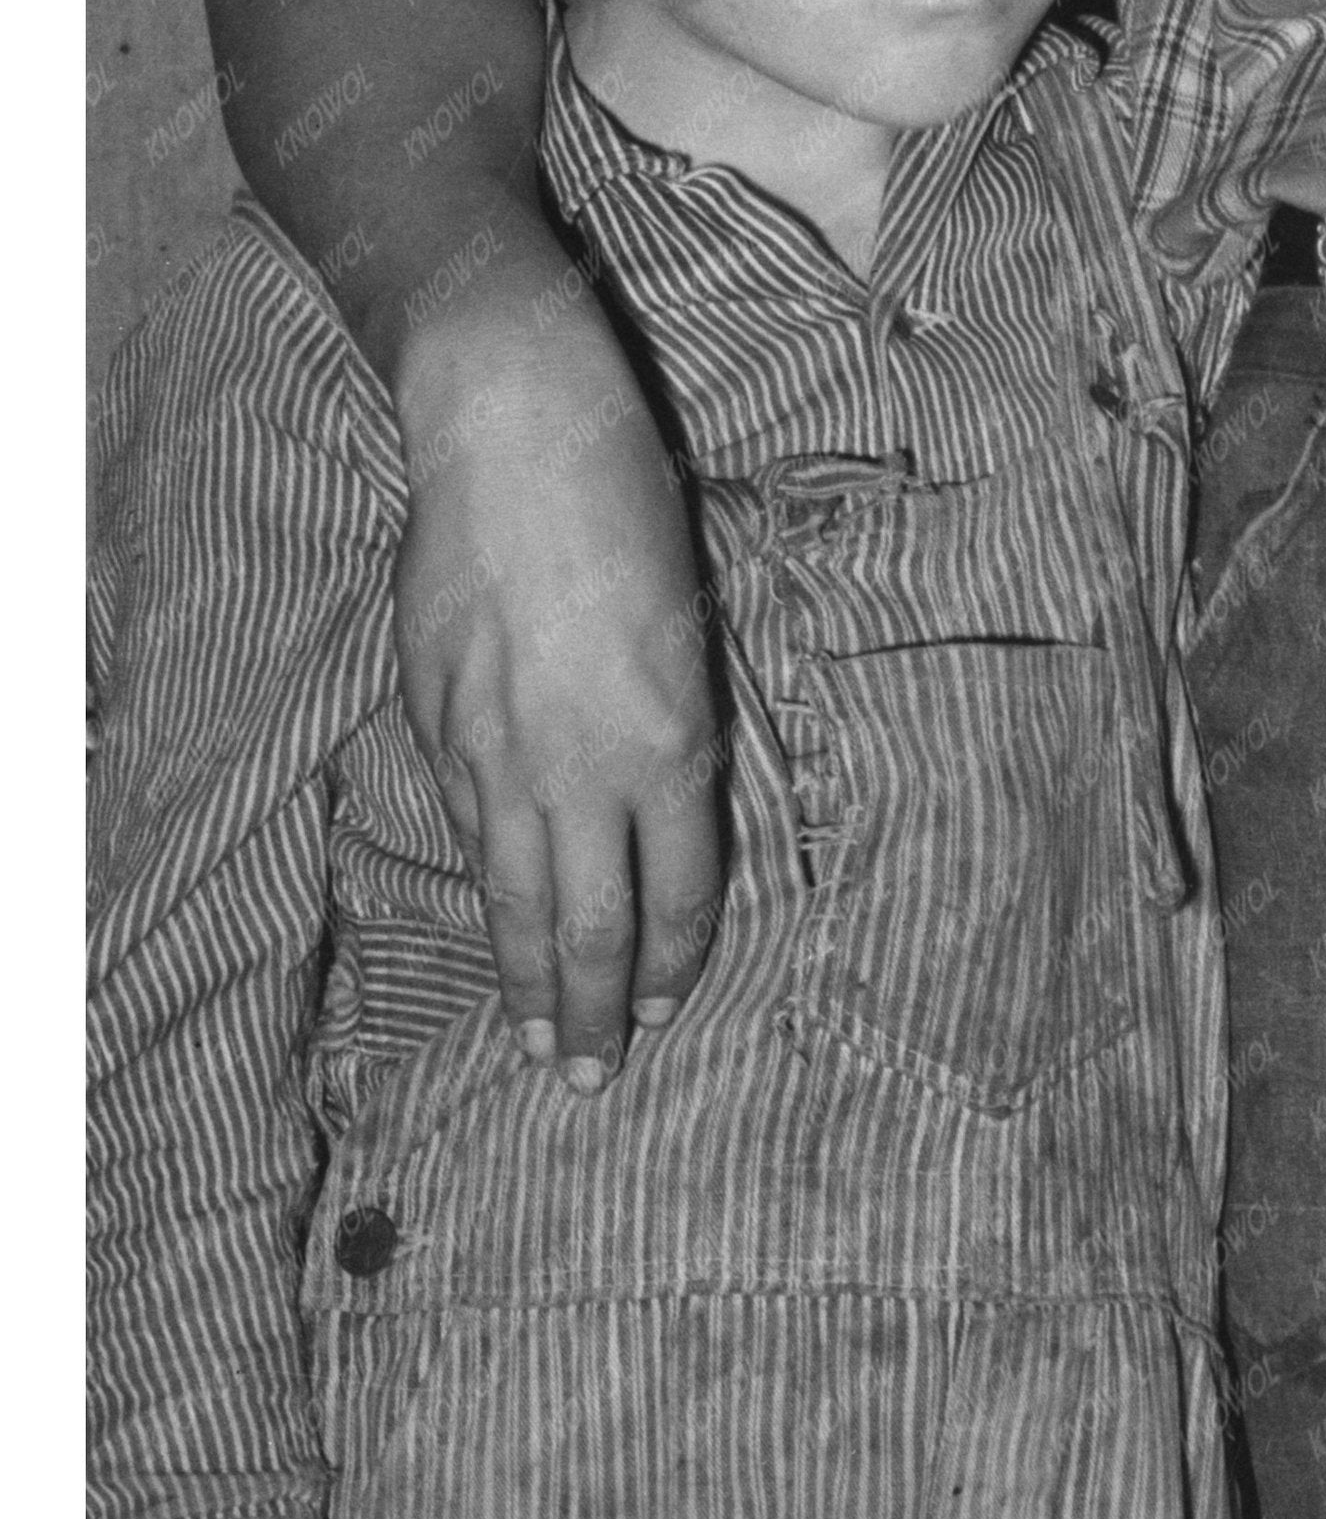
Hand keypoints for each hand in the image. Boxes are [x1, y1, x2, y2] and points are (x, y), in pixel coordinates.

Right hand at [396, 262, 723, 1084]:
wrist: (515, 438)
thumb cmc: (632, 514)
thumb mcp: (694, 630)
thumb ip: (678, 732)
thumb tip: (662, 803)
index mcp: (669, 746)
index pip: (678, 893)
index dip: (674, 962)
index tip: (665, 1010)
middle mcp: (582, 767)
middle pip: (592, 923)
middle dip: (592, 1011)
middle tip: (589, 1080)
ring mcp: (499, 750)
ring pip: (518, 894)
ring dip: (528, 975)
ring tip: (537, 1039)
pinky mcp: (438, 720)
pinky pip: (471, 828)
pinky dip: (487, 888)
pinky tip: (495, 921)